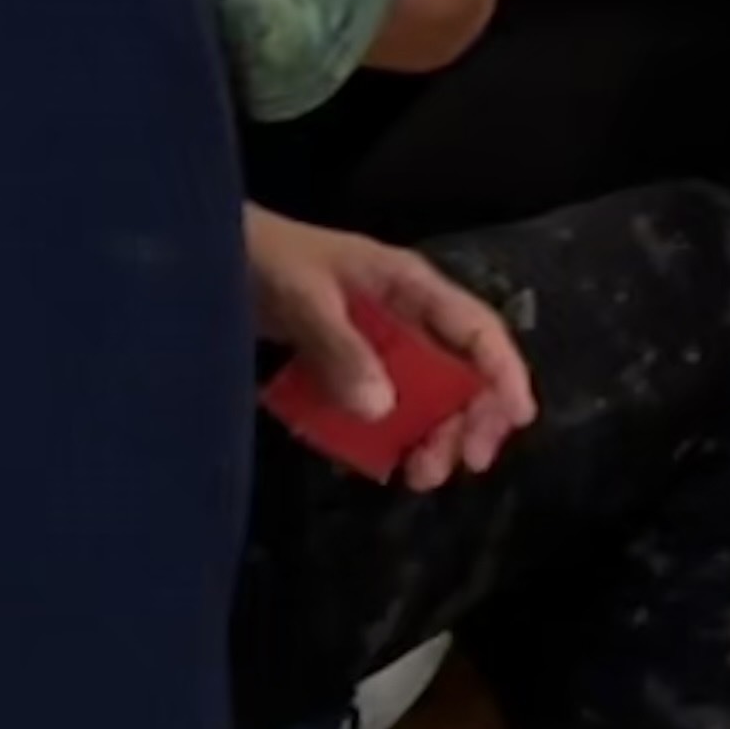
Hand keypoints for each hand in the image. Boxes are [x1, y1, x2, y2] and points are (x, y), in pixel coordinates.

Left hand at [242, 211, 533, 491]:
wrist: (212, 253)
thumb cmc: (267, 259)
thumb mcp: (305, 298)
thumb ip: (342, 349)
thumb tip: (383, 410)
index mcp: (409, 285)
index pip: (476, 327)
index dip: (503, 371)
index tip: (517, 419)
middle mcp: (405, 315)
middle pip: (460, 370)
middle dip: (470, 419)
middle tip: (460, 464)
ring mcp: (378, 343)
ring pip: (427, 395)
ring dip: (433, 435)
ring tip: (419, 475)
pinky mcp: (349, 366)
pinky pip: (384, 405)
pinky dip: (391, 434)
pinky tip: (384, 461)